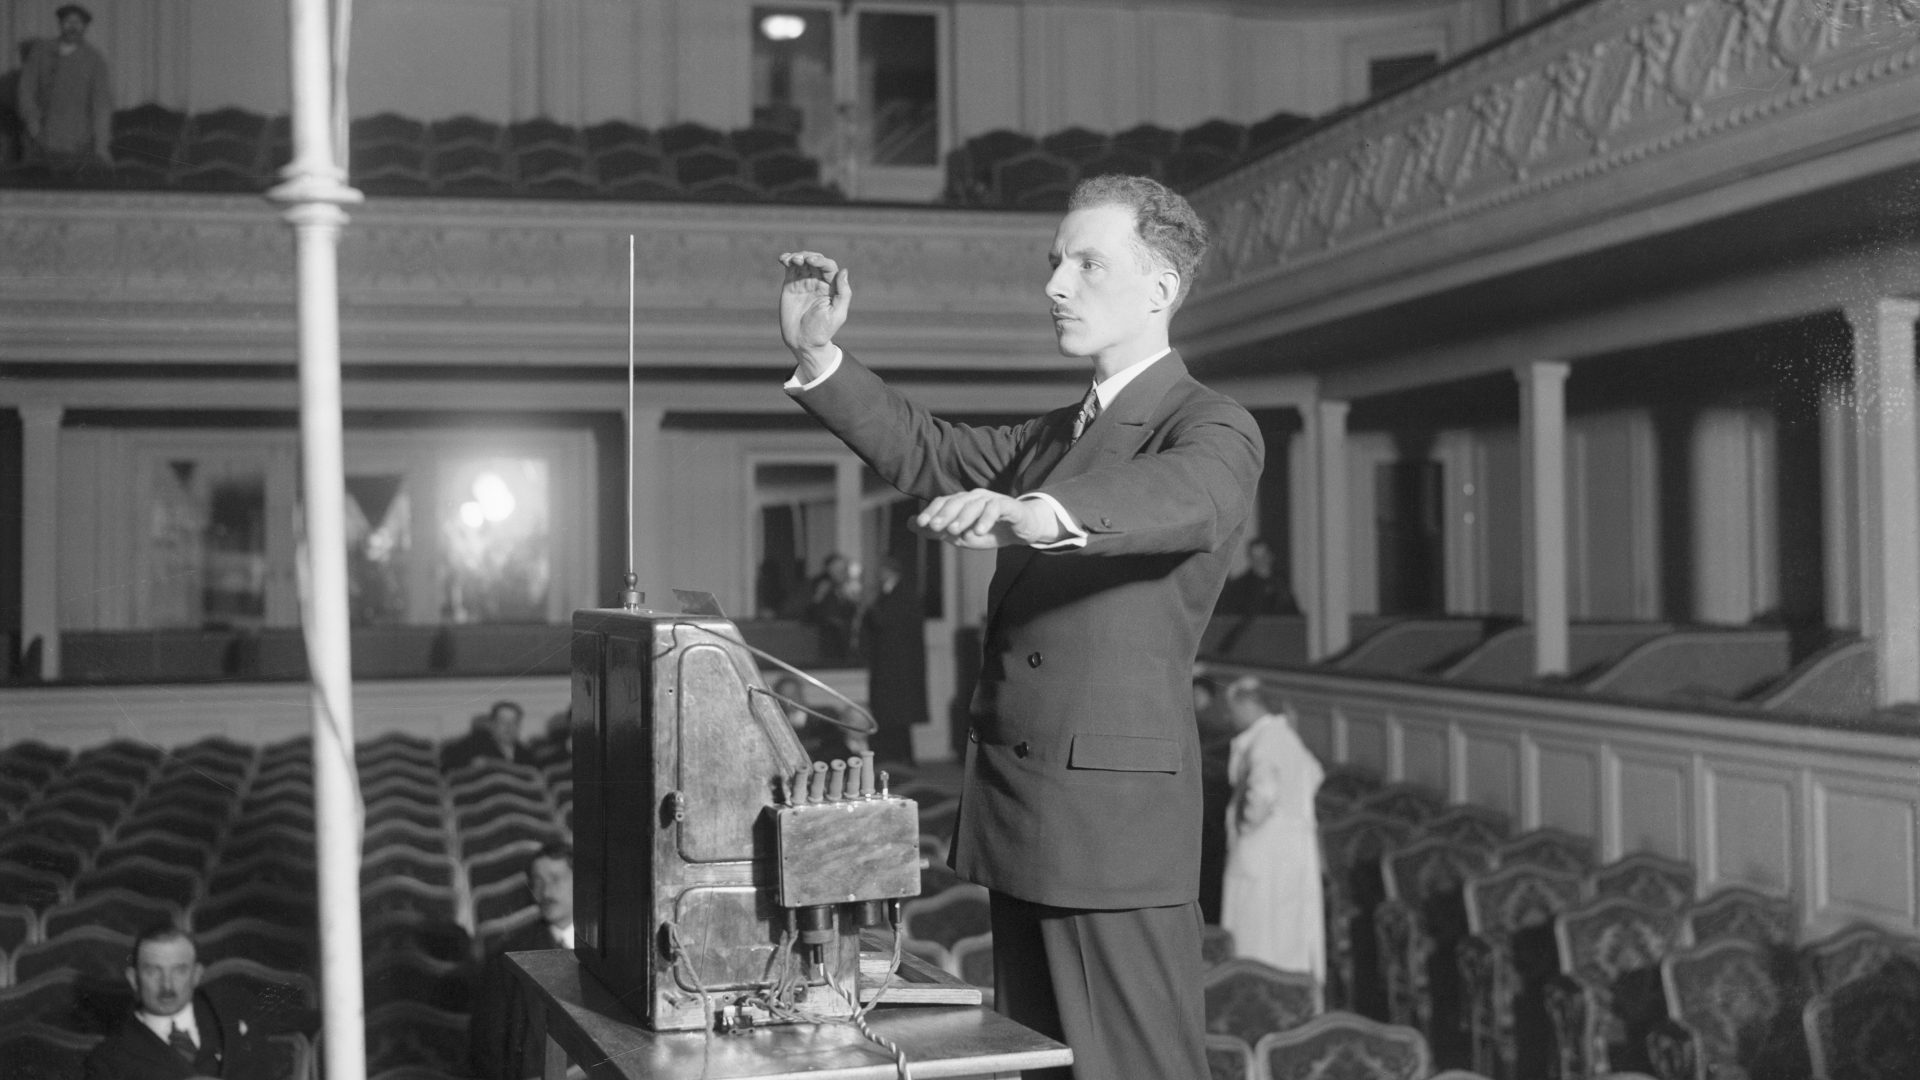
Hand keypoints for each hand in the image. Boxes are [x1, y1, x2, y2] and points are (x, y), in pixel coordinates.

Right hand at [778, 251, 850, 377]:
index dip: (821, 260)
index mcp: (831, 287)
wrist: (803, 342)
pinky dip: (787, 260)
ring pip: (802, 262)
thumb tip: (844, 271)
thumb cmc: (822, 331)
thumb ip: (843, 293)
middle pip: (815, 261)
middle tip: (801, 260)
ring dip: (797, 256)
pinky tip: (783, 259)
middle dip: (808, 256)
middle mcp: (818, 282)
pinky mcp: (790, 285)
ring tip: (791, 260)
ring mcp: (804, 283)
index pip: (828, 266)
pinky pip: (790, 269)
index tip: (811, 261)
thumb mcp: (837, 314)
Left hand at [911, 489, 1059, 548]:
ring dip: (963, 518)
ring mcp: (992, 499)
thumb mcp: (960, 536)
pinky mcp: (1008, 505)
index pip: (943, 502)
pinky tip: (979, 531)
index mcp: (961, 502)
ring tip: (954, 531)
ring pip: (974, 504)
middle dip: (944, 514)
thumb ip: (937, 531)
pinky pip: (996, 508)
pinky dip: (986, 519)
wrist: (1020, 531)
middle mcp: (975, 497)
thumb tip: (909, 523)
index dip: (931, 511)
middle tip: (934, 526)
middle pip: (957, 501)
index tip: (919, 523)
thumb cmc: (988, 532)